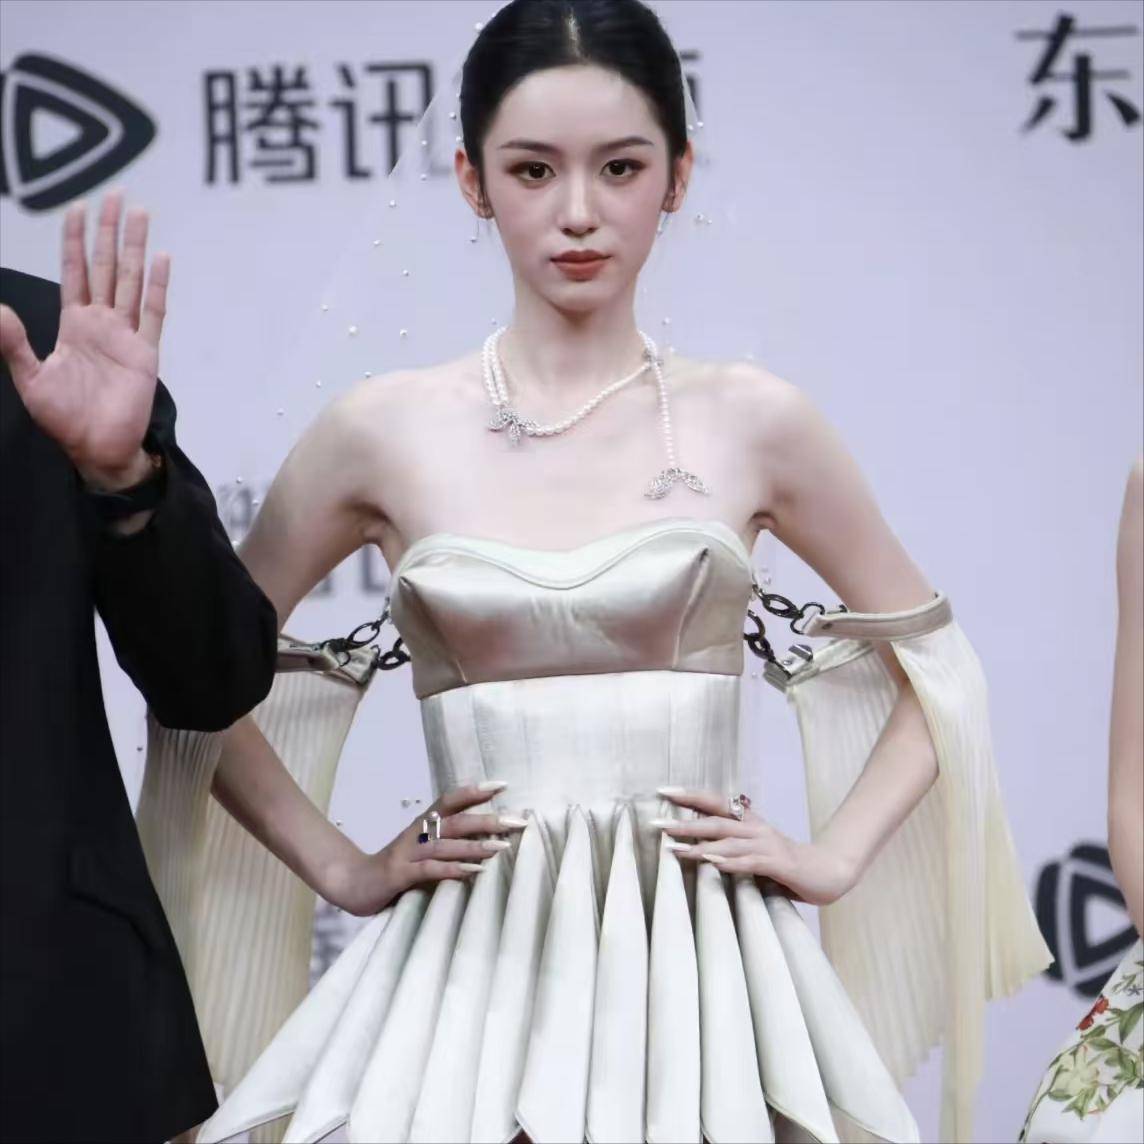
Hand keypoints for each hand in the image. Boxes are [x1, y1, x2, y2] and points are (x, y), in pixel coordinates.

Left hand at [0, 191, 169, 489]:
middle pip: (106, 266)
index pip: (74, 272)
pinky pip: (153, 313)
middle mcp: (101, 323)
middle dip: (109, 231)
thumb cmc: (66, 419)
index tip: (78, 208)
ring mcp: (126, 335)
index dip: (74, 241)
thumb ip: (14, 344)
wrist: (98, 450)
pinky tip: (161, 260)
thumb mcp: (31, 379)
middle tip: (116, 196)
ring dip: (134, 247)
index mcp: (74, 325)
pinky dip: (158, 286)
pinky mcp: (145, 353)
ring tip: (140, 214)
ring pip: (131, 281)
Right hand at [324, 782, 525, 915]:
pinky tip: (474, 872)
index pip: (450, 800)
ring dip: (475, 845)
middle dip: (487, 819)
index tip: (502, 785)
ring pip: (445, 844)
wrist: (352, 884)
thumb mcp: (423, 851)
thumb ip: (448, 843)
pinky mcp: (400, 875)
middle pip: (455, 821)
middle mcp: (416, 834)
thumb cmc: (396, 868)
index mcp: (423, 825)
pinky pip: (430, 870)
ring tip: (502, 847)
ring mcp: (407, 853)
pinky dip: (453, 869)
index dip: (474, 790)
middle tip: (517, 820)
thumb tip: (489, 839)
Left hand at [652, 787, 856, 906]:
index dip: (689, 795)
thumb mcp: (755, 850)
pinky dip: (730, 862)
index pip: (715, 803)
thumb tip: (698, 844)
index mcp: (749, 822)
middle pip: (715, 820)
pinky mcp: (778, 864)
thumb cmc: (787, 864)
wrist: (828, 871)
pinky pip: (750, 862)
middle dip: (683, 823)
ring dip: (699, 845)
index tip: (662, 791)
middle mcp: (756, 828)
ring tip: (674, 849)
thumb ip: (732, 845)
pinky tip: (713, 864)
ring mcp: (767, 845)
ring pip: (728, 841)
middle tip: (656, 824)